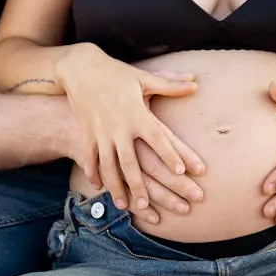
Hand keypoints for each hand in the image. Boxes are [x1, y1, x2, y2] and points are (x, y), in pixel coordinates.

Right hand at [57, 44, 204, 211]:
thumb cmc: (117, 74)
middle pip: (131, 162)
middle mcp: (120, 127)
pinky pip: (90, 159)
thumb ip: (170, 84)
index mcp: (138, 114)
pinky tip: (99, 188)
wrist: (81, 69)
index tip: (182, 171)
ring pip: (109, 167)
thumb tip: (194, 83)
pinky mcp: (87, 134)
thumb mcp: (144, 78)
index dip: (171, 154)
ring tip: (123, 205)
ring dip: (116, 187)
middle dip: (139, 185)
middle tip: (149, 204)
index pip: (158, 138)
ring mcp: (101, 133)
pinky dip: (94, 174)